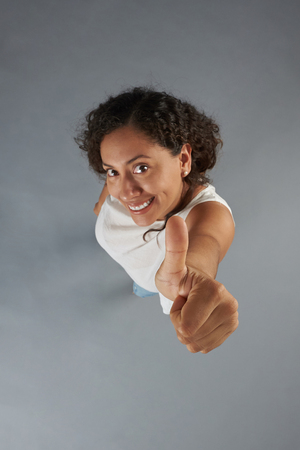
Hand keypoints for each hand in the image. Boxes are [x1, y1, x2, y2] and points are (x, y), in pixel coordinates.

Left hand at [155, 216, 238, 353]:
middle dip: (181, 323)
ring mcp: (233, 318)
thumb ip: (174, 246)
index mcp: (215, 292)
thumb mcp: (171, 264)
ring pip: (197, 344)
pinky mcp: (231, 327)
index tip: (181, 298)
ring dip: (187, 330)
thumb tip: (175, 219)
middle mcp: (230, 306)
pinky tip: (198, 319)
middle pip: (191, 337)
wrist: (194, 282)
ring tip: (191, 309)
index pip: (185, 327)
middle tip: (185, 304)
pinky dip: (196, 337)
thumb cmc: (179, 274)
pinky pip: (205, 346)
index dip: (176, 315)